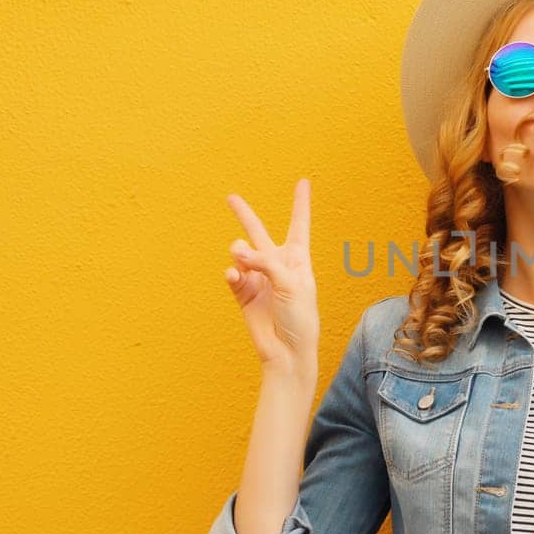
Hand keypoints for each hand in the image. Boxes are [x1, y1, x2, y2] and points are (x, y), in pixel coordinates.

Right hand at [223, 178, 319, 374]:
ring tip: (243, 262)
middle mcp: (276, 265)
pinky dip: (232, 274)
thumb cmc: (300, 318)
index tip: (303, 182)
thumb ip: (267, 263)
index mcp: (298, 259)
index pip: (299, 225)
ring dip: (240, 254)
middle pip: (258, 233)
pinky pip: (232, 275)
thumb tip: (238, 256)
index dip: (300, 203)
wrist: (288, 351)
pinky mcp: (243, 294)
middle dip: (244, 215)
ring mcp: (258, 279)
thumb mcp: (292, 284)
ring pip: (240, 253)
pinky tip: (234, 276)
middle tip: (230, 197)